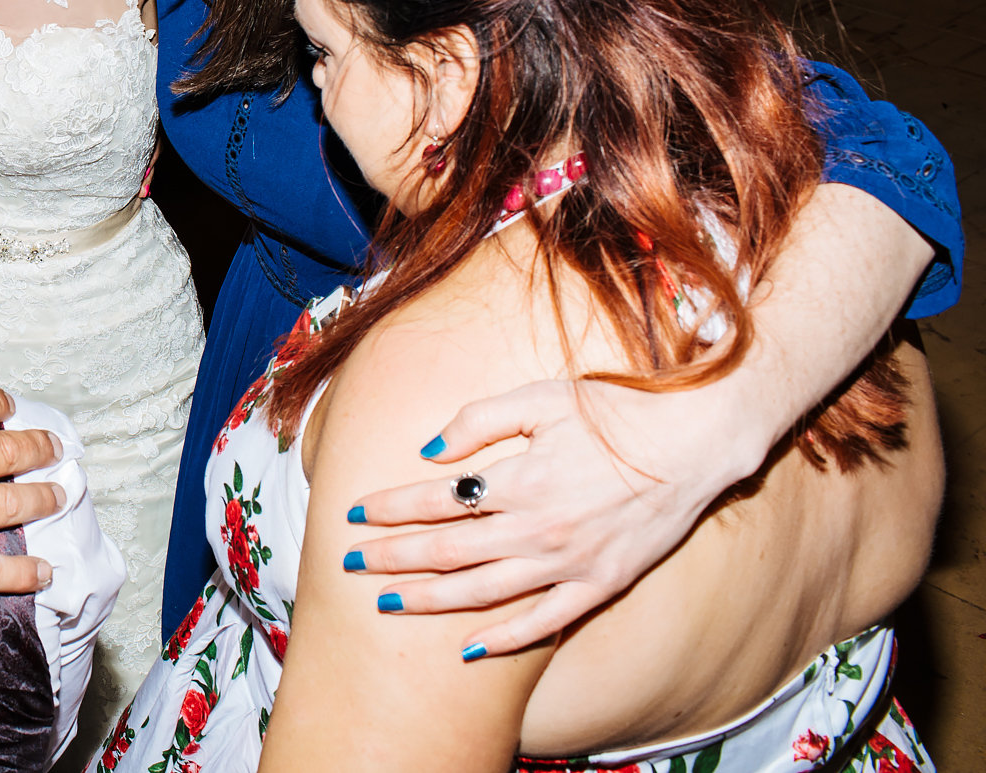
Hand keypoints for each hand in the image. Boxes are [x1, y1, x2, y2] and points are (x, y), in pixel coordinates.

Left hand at [342, 377, 766, 655]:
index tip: (353, 514)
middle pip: (446, 550)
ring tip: (387, 604)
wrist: (694, 443)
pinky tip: (466, 649)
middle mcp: (538, 528)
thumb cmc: (616, 412)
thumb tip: (427, 449)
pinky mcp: (599, 586)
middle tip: (351, 563)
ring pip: (482, 592)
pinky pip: (541, 623)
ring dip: (429, 600)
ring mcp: (569, 563)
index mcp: (519, 479)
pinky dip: (501, 639)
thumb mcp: (541, 396)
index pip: (434, 500)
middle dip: (392, 557)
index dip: (388, 508)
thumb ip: (478, 420)